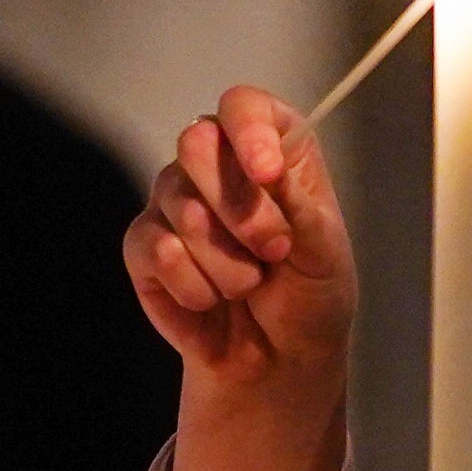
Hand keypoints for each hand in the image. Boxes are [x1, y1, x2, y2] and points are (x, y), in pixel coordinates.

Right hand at [124, 89, 356, 470]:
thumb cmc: (308, 299)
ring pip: (180, 205)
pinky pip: (155, 249)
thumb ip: (299, 205)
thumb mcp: (326, 253)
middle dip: (240, 208)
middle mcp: (216, 164)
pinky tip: (212, 303)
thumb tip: (266, 169)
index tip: (267, 174)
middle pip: (197, 143)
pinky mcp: (145, 247)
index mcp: (269, 150)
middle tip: (273, 251)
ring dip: (225, 261)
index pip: (244, 107)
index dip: (249, 133)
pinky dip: (192, 285)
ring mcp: (175, 202)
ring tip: (250, 286)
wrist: (278, 363)